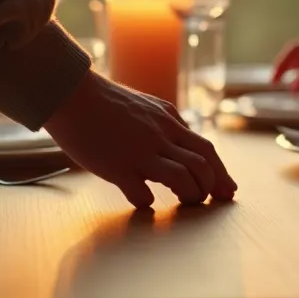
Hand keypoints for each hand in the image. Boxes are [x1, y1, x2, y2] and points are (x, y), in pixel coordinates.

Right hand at [43, 72, 236, 207]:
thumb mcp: (146, 107)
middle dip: (212, 187)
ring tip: (184, 203)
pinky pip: (142, 193)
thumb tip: (182, 145)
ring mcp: (140, 151)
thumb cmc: (104, 102)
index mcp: (169, 120)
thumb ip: (165, 125)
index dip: (222, 174)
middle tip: (208, 201)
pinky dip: (148, 203)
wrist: (70, 94)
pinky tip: (145, 203)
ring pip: (184, 178)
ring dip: (190, 195)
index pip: (207, 149)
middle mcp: (160, 135)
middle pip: (204, 164)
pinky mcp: (117, 166)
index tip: (228, 191)